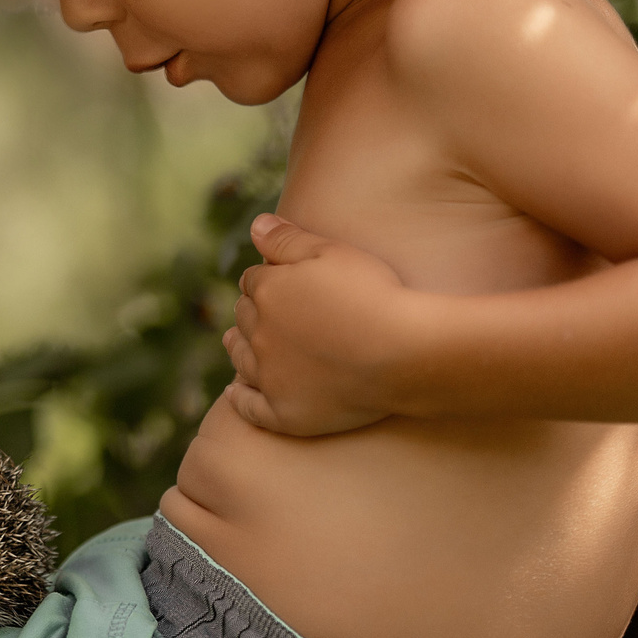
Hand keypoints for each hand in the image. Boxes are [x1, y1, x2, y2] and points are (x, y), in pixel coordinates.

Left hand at [221, 214, 414, 436]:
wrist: (403, 353)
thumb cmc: (374, 296)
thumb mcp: (333, 252)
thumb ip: (287, 239)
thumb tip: (255, 225)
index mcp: (267, 291)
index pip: (253, 281)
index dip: (265, 280)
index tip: (276, 283)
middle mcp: (259, 334)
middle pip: (244, 318)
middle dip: (251, 311)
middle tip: (261, 313)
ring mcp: (269, 376)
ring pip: (240, 358)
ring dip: (238, 347)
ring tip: (234, 343)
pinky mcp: (284, 412)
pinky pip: (249, 407)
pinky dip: (239, 399)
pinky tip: (234, 393)